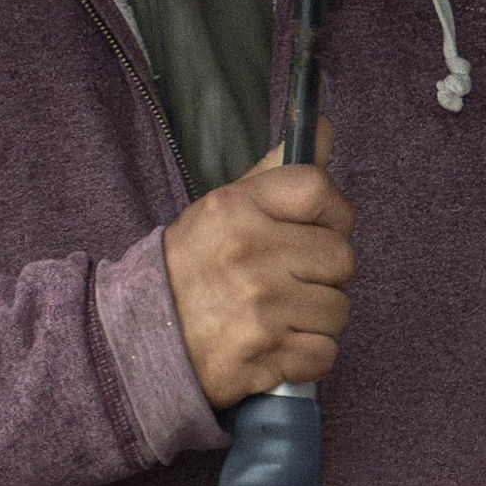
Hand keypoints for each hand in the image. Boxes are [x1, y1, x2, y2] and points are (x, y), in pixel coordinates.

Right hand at [164, 150, 355, 407]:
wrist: (143, 339)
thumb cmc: (192, 269)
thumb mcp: (223, 209)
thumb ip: (276, 171)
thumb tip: (325, 128)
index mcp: (236, 207)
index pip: (319, 190)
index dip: (335, 213)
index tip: (321, 229)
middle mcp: (249, 253)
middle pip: (342, 257)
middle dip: (324, 274)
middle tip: (290, 280)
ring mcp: (259, 307)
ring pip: (338, 309)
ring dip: (316, 318)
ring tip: (278, 315)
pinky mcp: (265, 354)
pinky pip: (325, 353)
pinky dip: (306, 357)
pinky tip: (275, 346)